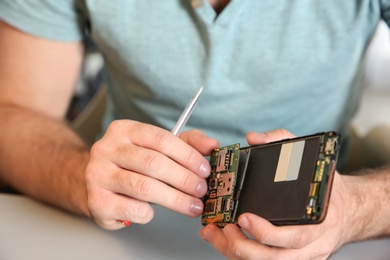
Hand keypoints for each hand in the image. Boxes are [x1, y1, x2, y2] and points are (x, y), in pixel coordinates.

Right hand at [85, 120, 218, 228]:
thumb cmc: (132, 164)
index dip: (187, 156)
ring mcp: (97, 174)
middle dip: (184, 179)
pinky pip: (131, 208)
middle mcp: (106, 148)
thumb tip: (212, 145)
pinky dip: (148, 213)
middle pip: (153, 163)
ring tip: (192, 206)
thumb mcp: (157, 148)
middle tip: (202, 190)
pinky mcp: (96, 201)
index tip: (205, 170)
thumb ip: (186, 143)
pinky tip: (153, 212)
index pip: (161, 139)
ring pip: (144, 187)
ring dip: (174, 199)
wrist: (96, 183)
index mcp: (124, 130)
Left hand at [200, 129, 349, 258]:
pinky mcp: (296, 259)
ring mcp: (304, 255)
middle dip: (243, 245)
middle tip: (225, 227)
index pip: (294, 236)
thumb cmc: (328, 188)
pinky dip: (242, 256)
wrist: (350, 210)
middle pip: (275, 257)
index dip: (266, 232)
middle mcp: (313, 243)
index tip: (244, 217)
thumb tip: (254, 138)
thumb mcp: (311, 158)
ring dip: (236, 252)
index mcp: (320, 219)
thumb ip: (282, 142)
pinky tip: (226, 241)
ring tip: (218, 234)